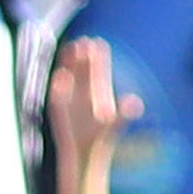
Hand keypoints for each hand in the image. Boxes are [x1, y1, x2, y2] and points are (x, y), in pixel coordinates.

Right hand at [47, 37, 137, 171]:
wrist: (84, 151)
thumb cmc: (102, 137)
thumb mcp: (116, 123)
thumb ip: (125, 113)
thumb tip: (136, 103)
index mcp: (99, 89)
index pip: (99, 68)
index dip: (99, 56)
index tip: (98, 43)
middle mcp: (85, 88)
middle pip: (84, 65)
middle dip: (84, 53)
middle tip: (84, 42)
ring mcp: (70, 94)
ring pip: (69, 71)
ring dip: (69, 60)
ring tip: (71, 48)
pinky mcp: (57, 102)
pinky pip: (56, 87)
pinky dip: (57, 81)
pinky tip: (60, 75)